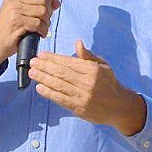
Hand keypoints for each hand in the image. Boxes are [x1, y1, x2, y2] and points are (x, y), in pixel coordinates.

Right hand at [0, 0, 59, 63]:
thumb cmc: (11, 25)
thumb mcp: (22, 9)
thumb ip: (39, 3)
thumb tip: (57, 3)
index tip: (45, 7)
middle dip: (48, 12)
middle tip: (44, 20)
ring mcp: (14, 8)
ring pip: (43, 11)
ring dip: (46, 22)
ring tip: (41, 27)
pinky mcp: (16, 21)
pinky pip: (38, 23)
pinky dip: (42, 30)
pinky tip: (39, 33)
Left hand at [28, 40, 146, 135]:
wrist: (118, 106)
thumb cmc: (108, 83)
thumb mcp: (103, 65)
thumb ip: (88, 56)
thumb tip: (77, 43)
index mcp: (92, 69)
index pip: (68, 62)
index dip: (53, 58)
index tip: (42, 55)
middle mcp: (87, 82)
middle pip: (61, 73)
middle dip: (44, 66)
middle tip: (32, 62)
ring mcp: (83, 96)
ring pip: (59, 85)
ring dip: (43, 78)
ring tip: (32, 72)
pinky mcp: (79, 108)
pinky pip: (61, 99)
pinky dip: (49, 93)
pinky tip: (39, 87)